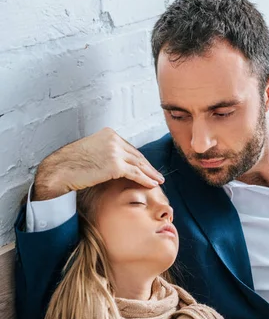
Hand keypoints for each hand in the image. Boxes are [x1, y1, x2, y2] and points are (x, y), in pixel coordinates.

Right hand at [33, 128, 163, 199]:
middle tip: (157, 175)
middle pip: (136, 155)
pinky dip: (145, 179)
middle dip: (148, 167)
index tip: (147, 168)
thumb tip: (112, 165)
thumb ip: (104, 153)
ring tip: (158, 181)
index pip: (129, 148)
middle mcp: (113, 139)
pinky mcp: (115, 165)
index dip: (139, 160)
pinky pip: (135, 173)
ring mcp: (115, 151)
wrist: (60, 170)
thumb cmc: (71, 164)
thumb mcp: (90, 152)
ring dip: (150, 174)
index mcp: (108, 134)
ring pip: (138, 164)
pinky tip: (152, 184)